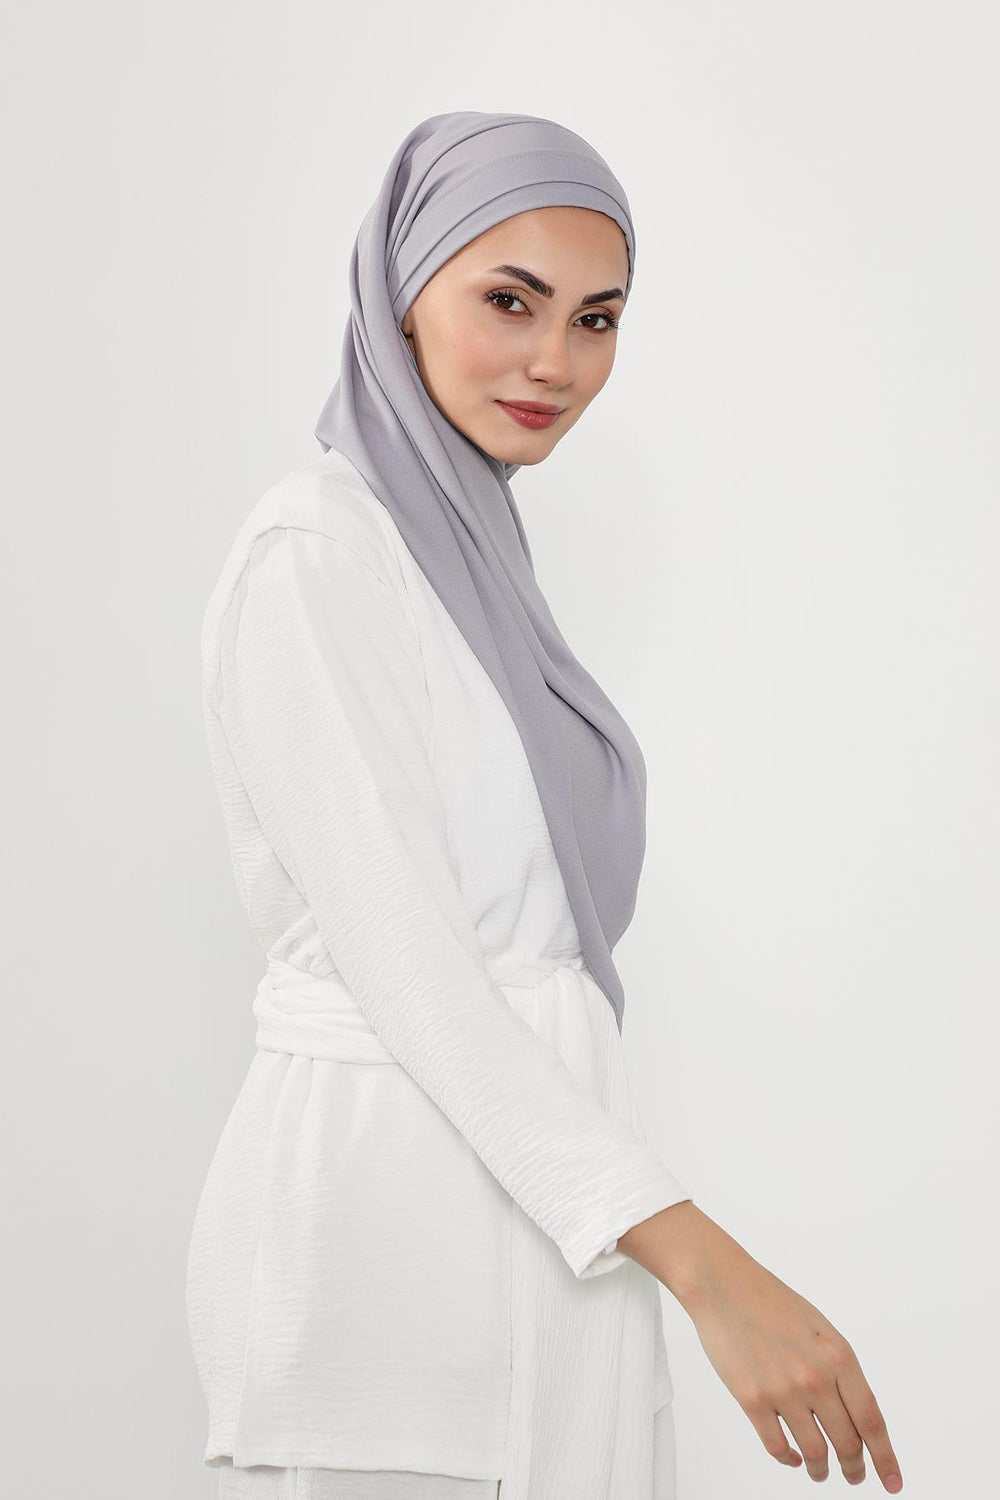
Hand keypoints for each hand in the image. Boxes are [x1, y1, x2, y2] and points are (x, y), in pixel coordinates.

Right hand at [619, 1203, 902, 1490]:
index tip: (892, 1482)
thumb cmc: (771, 1302)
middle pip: (848, 1444)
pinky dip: (789, 1459)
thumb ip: (839, 1370)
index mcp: (839, 1356)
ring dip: (820, 1469)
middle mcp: (816, 1377)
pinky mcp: (752, 1400)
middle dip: (854, 1467)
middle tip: (853, 1475)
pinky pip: (778, 1448)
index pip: (871, 1421)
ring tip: (819, 1470)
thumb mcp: (820, 1330)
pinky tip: (792, 1456)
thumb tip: (853, 1414)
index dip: (885, 1458)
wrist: (723, 1284)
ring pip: (815, 1453)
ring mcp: (784, 1391)